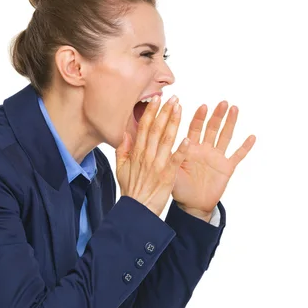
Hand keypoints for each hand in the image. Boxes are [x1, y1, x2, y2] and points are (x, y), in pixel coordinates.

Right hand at [116, 95, 189, 216]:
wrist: (137, 209)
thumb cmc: (131, 190)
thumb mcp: (121, 168)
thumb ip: (123, 149)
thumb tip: (125, 134)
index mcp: (137, 153)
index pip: (144, 127)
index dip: (151, 112)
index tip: (156, 99)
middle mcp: (147, 156)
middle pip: (156, 129)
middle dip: (165, 112)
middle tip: (173, 98)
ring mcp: (157, 165)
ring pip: (166, 140)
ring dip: (173, 123)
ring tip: (179, 109)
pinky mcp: (167, 175)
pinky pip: (175, 160)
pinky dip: (180, 149)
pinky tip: (187, 138)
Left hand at [171, 101, 255, 218]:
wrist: (192, 205)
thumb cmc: (179, 188)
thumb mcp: (172, 171)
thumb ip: (171, 157)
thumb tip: (167, 141)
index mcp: (190, 148)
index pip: (195, 128)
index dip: (199, 117)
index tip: (202, 106)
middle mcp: (205, 149)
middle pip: (212, 128)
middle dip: (217, 115)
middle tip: (222, 102)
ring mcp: (217, 157)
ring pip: (225, 136)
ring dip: (230, 123)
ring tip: (234, 108)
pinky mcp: (227, 168)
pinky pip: (237, 156)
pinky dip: (245, 147)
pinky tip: (252, 136)